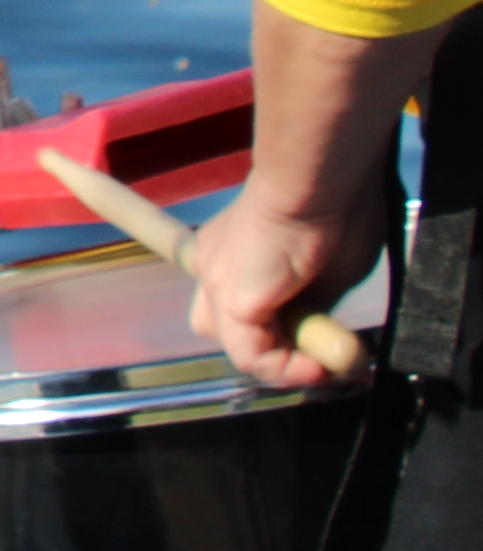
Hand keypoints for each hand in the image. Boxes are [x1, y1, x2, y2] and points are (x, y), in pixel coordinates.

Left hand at [191, 170, 390, 393]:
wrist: (319, 181)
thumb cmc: (336, 210)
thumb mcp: (330, 271)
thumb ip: (315, 307)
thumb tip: (323, 341)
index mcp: (236, 254)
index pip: (235, 307)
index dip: (275, 334)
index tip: (321, 348)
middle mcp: (215, 267)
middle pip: (224, 329)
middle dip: (271, 350)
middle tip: (318, 357)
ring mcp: (217, 283)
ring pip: (237, 347)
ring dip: (286, 365)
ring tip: (326, 365)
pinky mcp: (234, 299)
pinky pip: (251, 355)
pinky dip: (287, 369)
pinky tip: (318, 366)